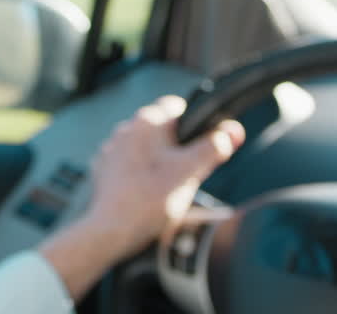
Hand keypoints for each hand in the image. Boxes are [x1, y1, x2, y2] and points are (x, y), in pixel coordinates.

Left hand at [84, 95, 244, 256]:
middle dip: (177, 147)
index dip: (195, 123)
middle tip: (187, 171)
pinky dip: (141, 174)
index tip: (203, 143)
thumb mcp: (191, 171)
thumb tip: (232, 131)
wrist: (112, 230)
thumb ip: (214, 147)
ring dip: (158, 161)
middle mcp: (126, 129)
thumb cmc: (151, 199)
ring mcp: (112, 149)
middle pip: (162, 130)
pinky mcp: (104, 169)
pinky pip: (130, 164)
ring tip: (166, 186)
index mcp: (147, 121)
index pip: (177, 106)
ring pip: (146, 147)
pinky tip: (147, 193)